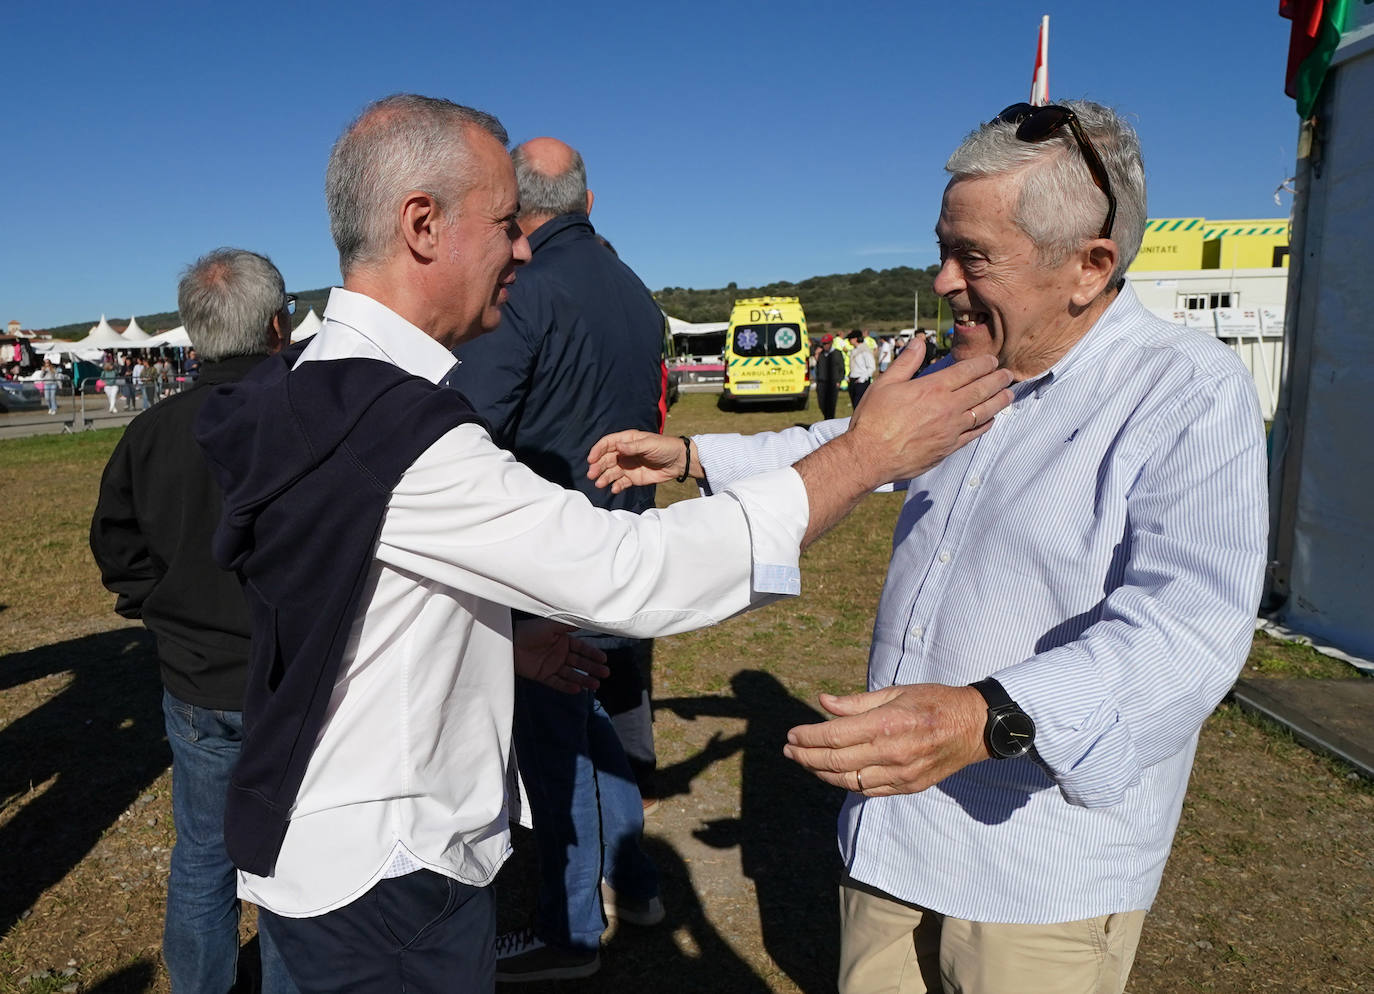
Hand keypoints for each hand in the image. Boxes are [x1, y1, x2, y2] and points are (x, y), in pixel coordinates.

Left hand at [512, 619, 609, 693]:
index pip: (581, 648)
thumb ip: (568, 624)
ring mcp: (551, 665)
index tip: (604, 659)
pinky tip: (577, 690)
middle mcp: (559, 653)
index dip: (592, 654)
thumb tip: (586, 621)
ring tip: (595, 685)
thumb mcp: (551, 625)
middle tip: (605, 673)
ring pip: (571, 674)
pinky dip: (567, 687)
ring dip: (583, 679)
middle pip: (579, 662)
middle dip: (592, 668)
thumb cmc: (529, 631)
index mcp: (562, 640)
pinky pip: (557, 683)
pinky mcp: (543, 675)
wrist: (510, 643)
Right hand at [587, 431, 688, 492]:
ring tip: (599, 484)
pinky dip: (616, 486)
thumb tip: (618, 446)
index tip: (591, 459)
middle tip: (592, 474)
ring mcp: (628, 466)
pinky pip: (621, 482)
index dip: (597, 450)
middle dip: (598, 466)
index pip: (607, 444)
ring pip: (611, 472)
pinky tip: (614, 489)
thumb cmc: (665, 447)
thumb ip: (633, 447)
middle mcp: (624, 453)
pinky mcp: (633, 478)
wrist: (679, 462)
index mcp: (627, 440)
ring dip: (604, 477)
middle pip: (606, 459)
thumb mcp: (649, 444)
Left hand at [782, 684, 988, 795]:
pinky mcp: (908, 787)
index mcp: (887, 724)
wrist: (974, 727)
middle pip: (836, 761)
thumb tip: (823, 702)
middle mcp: (892, 753)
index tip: (792, 734)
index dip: (808, 737)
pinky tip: (832, 773)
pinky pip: (868, 790)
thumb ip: (857, 702)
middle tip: (789, 749)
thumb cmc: (934, 702)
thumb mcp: (896, 692)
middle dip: (806, 756)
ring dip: (820, 772)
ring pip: (848, 781)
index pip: (835, 736)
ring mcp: (901, 774)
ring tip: (803, 761)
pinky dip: (845, 783)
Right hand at [842, 342, 1012, 488]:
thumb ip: (907, 362)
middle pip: (981, 390)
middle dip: (998, 380)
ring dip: (999, 401)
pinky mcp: (949, 448)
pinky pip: (974, 434)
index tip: (992, 361)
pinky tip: (991, 420)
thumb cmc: (873, 419)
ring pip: (983, 412)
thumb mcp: (885, 384)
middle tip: (1008, 374)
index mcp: (932, 388)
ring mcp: (951, 429)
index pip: (967, 371)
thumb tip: (919, 341)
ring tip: (1009, 394)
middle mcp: (947, 408)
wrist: (870, 456)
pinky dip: (986, 425)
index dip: (983, 364)